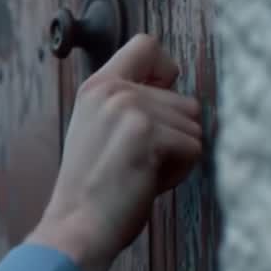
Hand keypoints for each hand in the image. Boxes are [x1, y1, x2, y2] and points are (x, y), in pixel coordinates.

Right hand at [27, 34, 202, 270]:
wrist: (76, 226)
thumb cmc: (91, 189)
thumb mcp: (97, 130)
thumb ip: (128, 105)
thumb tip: (177, 95)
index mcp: (97, 86)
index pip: (148, 45)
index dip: (164, 72)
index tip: (155, 104)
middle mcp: (114, 91)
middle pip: (185, 100)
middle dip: (173, 135)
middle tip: (137, 161)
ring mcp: (131, 110)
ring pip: (194, 126)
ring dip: (177, 155)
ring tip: (140, 172)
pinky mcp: (149, 134)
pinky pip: (194, 149)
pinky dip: (179, 172)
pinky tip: (146, 182)